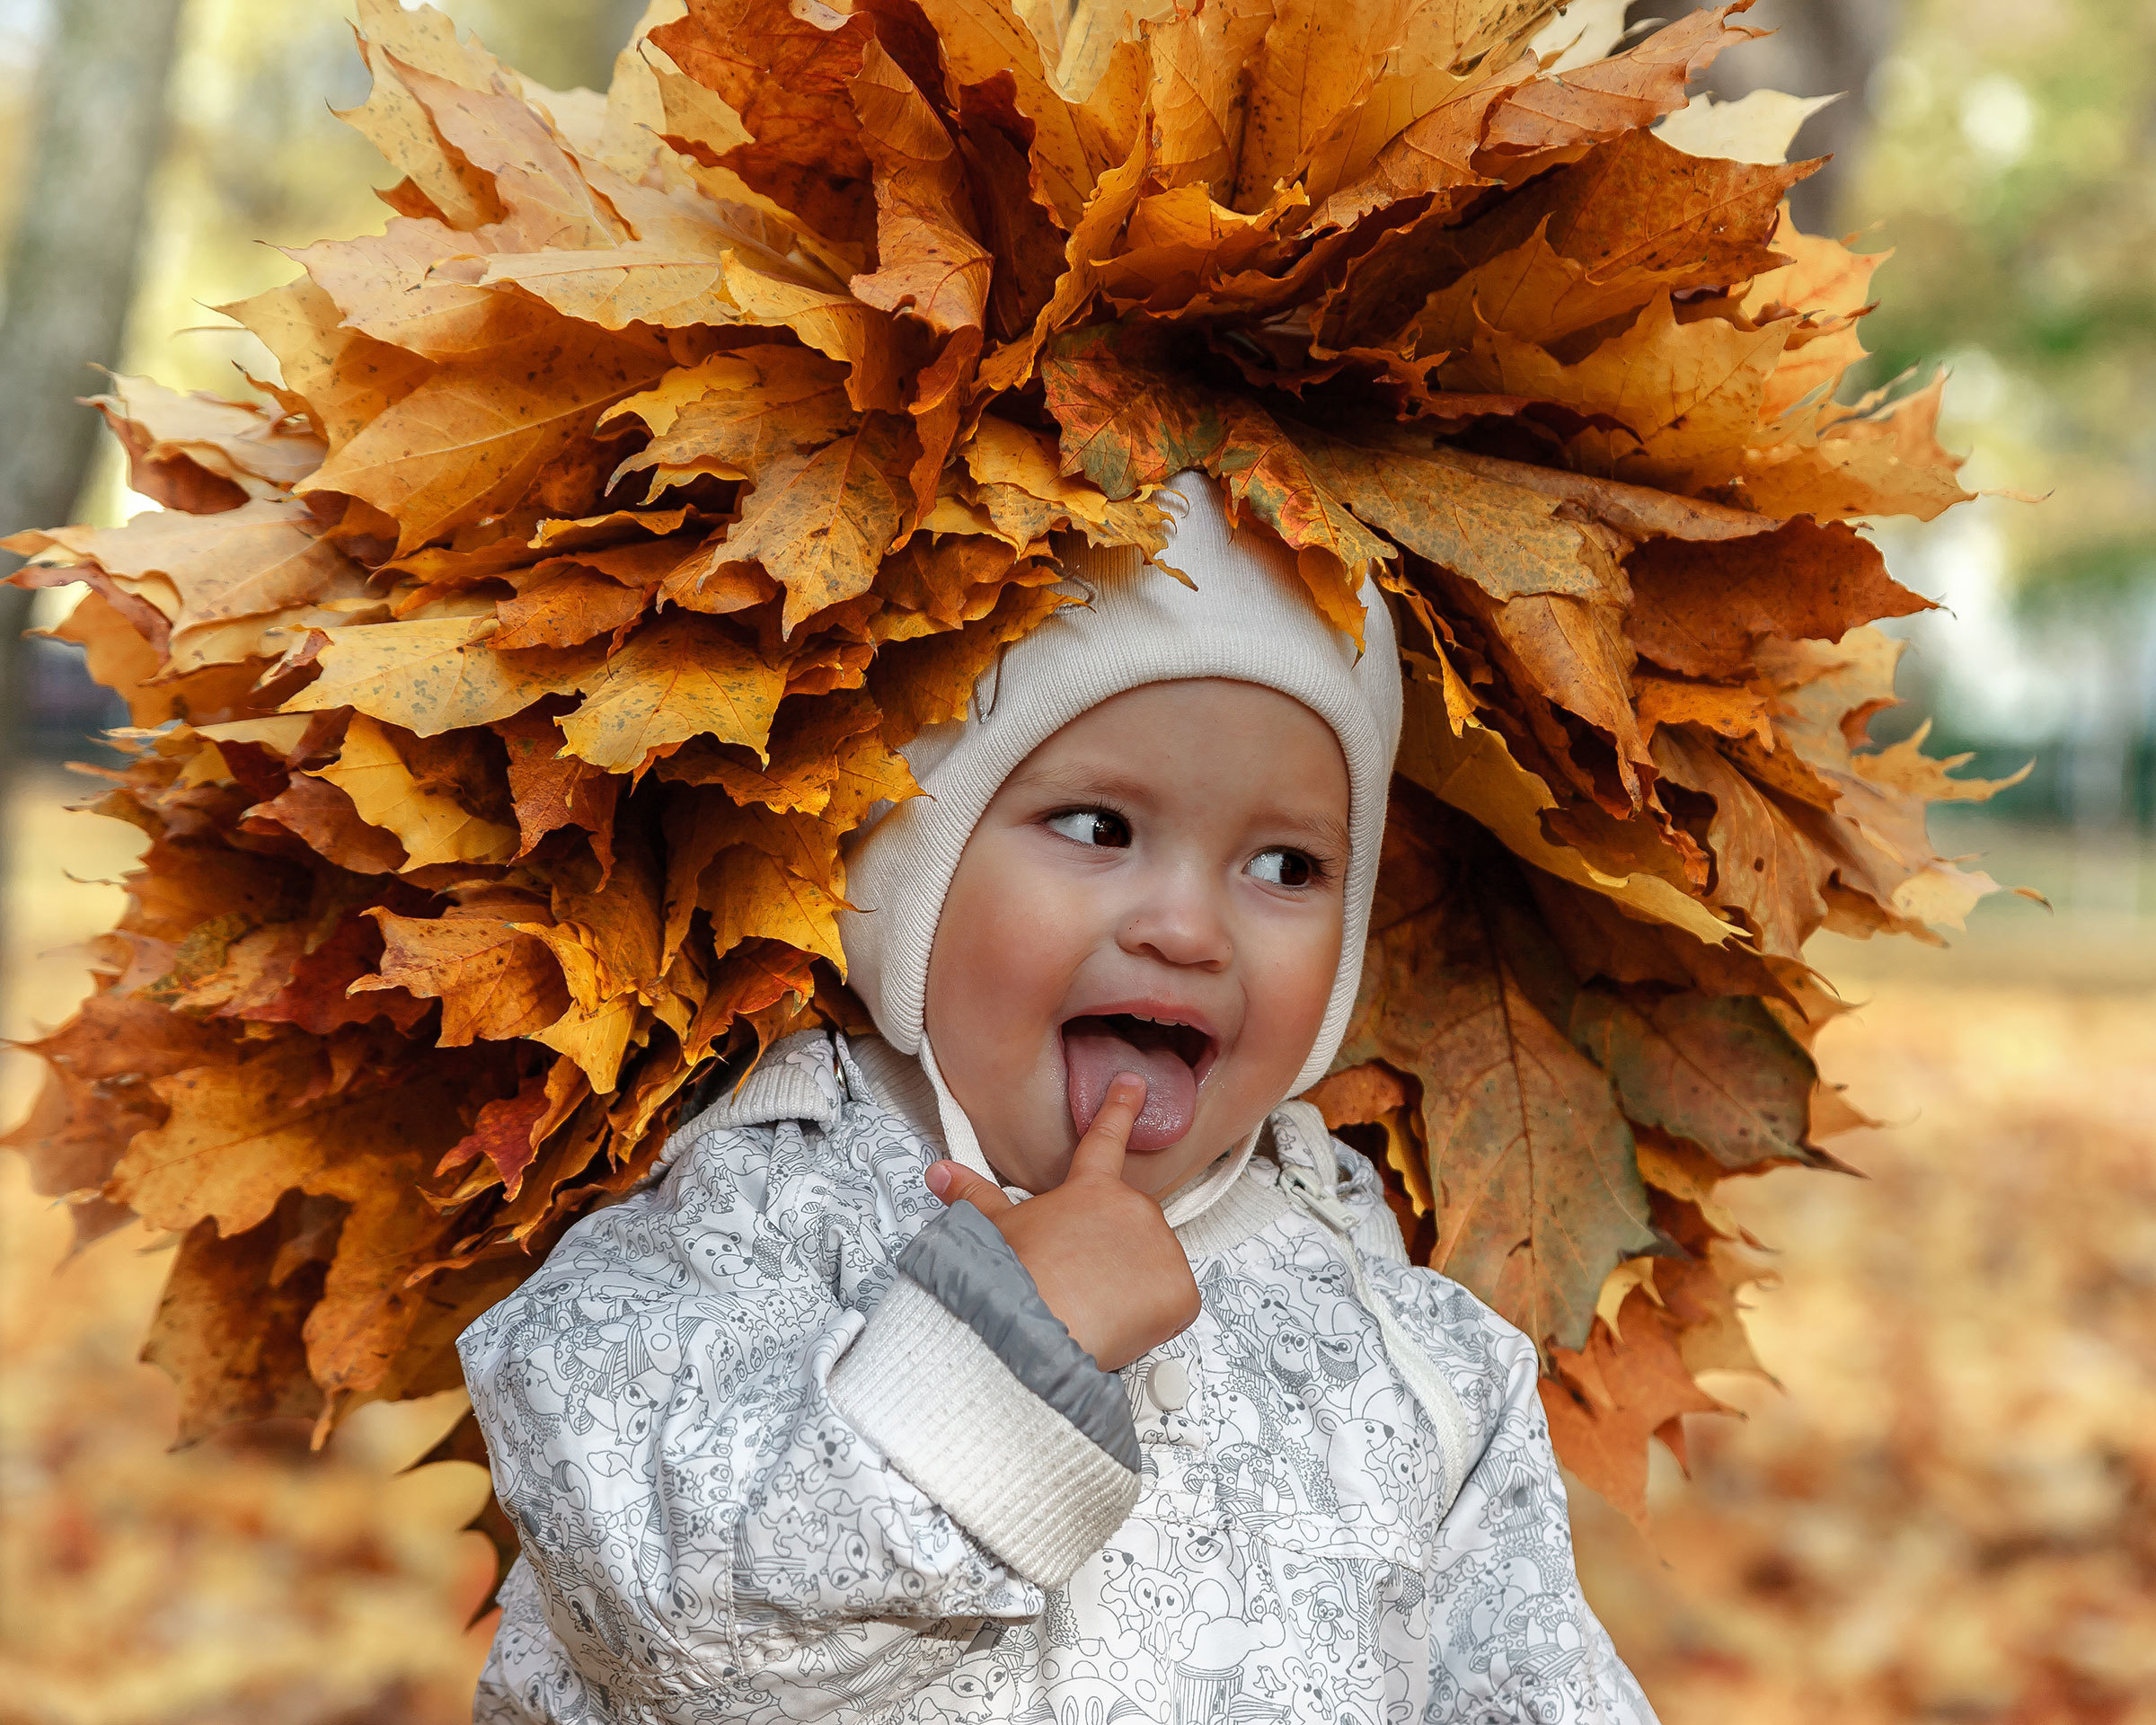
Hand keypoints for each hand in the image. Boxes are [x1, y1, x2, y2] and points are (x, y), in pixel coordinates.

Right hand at [924, 1073, 1201, 1371]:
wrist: (1035, 1330)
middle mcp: (1132, 1208)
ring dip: (1132, 1285)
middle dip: (1112, 1251)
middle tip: (1079, 1281)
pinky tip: (1119, 1324)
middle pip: (1131, 1225)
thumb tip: (940, 1173)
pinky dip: (1153, 1317)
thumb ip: (974, 1196)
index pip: (1104, 1140)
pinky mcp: (1180, 1291)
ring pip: (1153, 1266)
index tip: (1133, 1084)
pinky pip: (1172, 1303)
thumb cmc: (1012, 1280)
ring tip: (1092, 1306)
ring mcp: (1162, 1247)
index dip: (1119, 1108)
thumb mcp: (992, 1231)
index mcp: (1090, 1190)